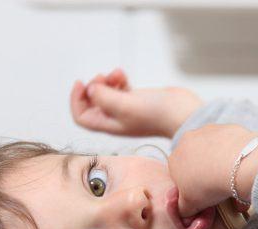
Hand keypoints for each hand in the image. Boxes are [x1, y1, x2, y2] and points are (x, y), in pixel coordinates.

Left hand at [70, 68, 202, 138]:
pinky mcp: (136, 101)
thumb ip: (103, 97)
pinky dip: (118, 80)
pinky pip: (119, 89)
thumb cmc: (155, 114)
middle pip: (91, 104)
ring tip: (117, 74)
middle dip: (93, 87)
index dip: (76, 100)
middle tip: (102, 78)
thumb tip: (90, 89)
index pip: (81, 116)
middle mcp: (114, 119)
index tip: (82, 83)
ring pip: (106, 94)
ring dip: (107, 81)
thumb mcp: (124, 105)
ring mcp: (125, 110)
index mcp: (108, 124)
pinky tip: (123, 75)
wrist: (181, 113)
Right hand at [167, 123, 257, 217]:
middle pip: (195, 161)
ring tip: (232, 181)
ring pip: (212, 151)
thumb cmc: (208, 185)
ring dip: (219, 164)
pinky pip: (229, 144)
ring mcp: (206, 131)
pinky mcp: (227, 127)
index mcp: (173, 160)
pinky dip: (234, 154)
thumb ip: (182, 209)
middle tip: (218, 189)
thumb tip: (183, 213)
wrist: (237, 165)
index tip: (203, 195)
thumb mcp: (189, 205)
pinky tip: (242, 168)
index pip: (179, 175)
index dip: (191, 186)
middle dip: (205, 174)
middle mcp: (186, 141)